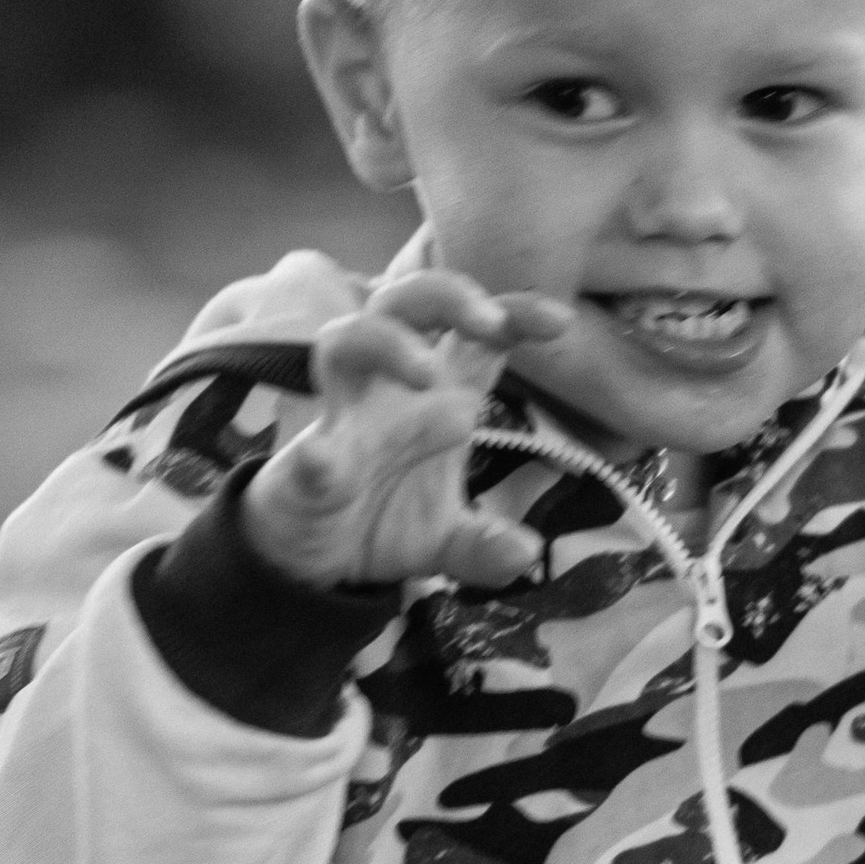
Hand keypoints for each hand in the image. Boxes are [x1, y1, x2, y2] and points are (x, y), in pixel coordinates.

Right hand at [238, 272, 570, 591]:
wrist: (312, 565)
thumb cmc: (384, 522)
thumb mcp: (448, 542)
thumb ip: (486, 544)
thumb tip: (525, 552)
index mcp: (436, 397)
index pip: (476, 338)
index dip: (515, 315)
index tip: (559, 321)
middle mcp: (387, 393)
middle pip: (407, 304)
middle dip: (449, 297)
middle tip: (489, 322)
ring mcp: (342, 422)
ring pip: (345, 342)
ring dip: (386, 344)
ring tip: (424, 373)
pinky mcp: (305, 469)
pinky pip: (309, 451)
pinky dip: (317, 456)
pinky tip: (324, 459)